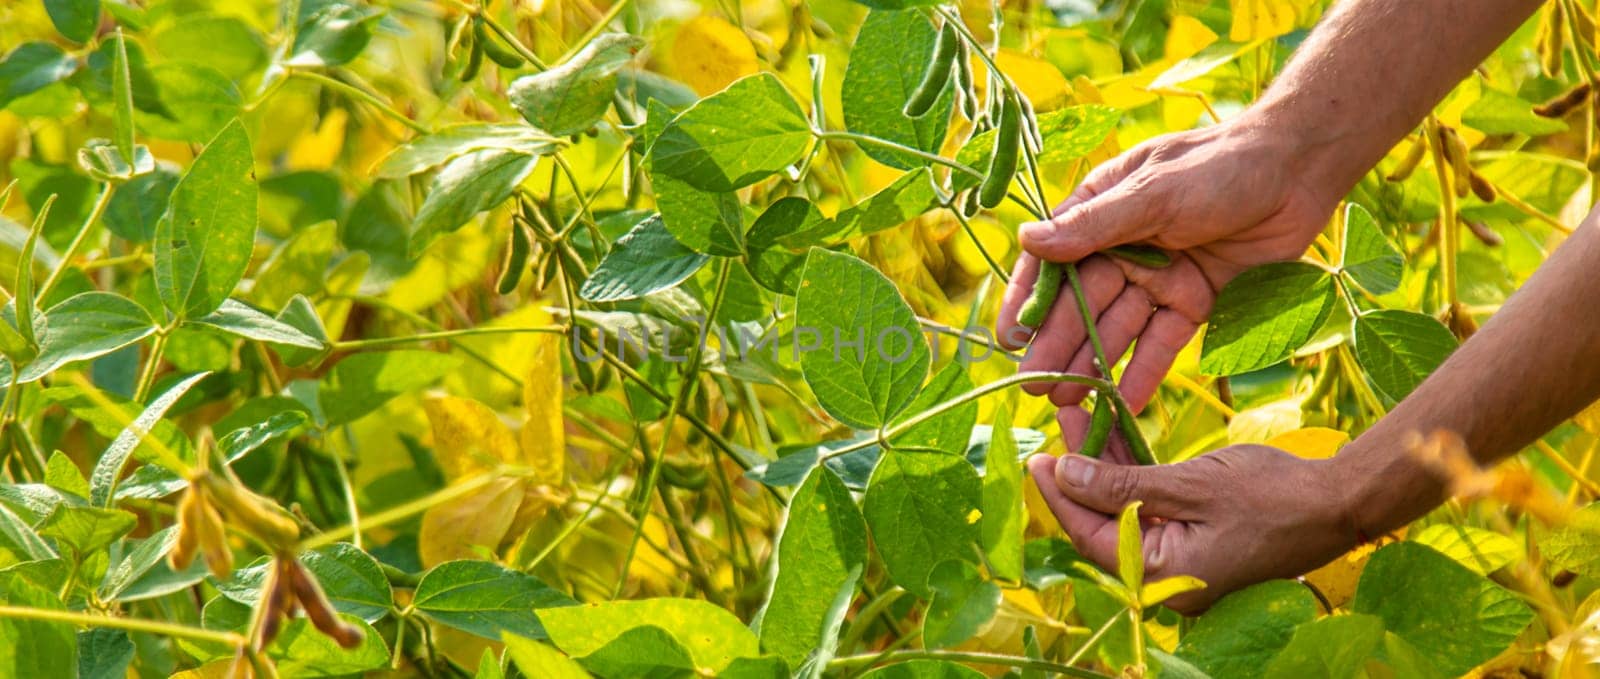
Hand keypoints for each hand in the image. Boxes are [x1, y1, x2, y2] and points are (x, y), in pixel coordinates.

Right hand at [998, 119, 1341, 446]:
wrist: (1298, 171)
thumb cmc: (1219, 166)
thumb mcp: (1153, 193)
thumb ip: (1094, 225)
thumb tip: (1027, 240)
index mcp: (1099, 211)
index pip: (1052, 262)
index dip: (1027, 301)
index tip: (1007, 339)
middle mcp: (1122, 248)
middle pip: (1082, 305)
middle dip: (1057, 347)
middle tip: (1035, 388)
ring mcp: (1158, 278)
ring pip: (1117, 330)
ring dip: (1092, 366)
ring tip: (1067, 403)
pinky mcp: (1194, 302)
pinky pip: (1163, 343)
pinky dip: (1144, 372)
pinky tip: (1121, 404)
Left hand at [1026, 444, 1357, 612]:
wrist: (1339, 502)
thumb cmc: (1272, 494)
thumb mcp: (1190, 485)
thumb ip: (1122, 484)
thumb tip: (1062, 474)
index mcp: (1162, 575)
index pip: (1090, 534)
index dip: (1059, 494)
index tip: (1036, 455)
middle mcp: (1165, 576)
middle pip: (1102, 521)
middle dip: (1080, 471)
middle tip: (1061, 420)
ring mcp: (1180, 557)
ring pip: (1124, 508)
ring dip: (1105, 464)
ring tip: (1084, 414)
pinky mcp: (1192, 536)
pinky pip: (1150, 505)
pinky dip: (1134, 473)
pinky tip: (1117, 433)